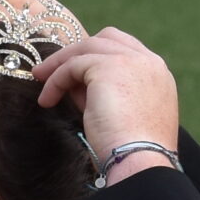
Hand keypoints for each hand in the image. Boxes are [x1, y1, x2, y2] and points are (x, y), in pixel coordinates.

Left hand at [33, 29, 179, 184]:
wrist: (140, 160)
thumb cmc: (132, 151)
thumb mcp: (122, 116)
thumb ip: (104, 94)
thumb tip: (73, 85)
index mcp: (158, 74)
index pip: (125, 48)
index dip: (98, 56)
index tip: (77, 72)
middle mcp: (148, 61)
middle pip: (105, 39)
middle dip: (77, 53)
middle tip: (52, 70)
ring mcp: (130, 61)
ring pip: (86, 48)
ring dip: (60, 64)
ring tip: (40, 82)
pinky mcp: (108, 67)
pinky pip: (72, 66)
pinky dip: (56, 81)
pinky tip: (46, 100)